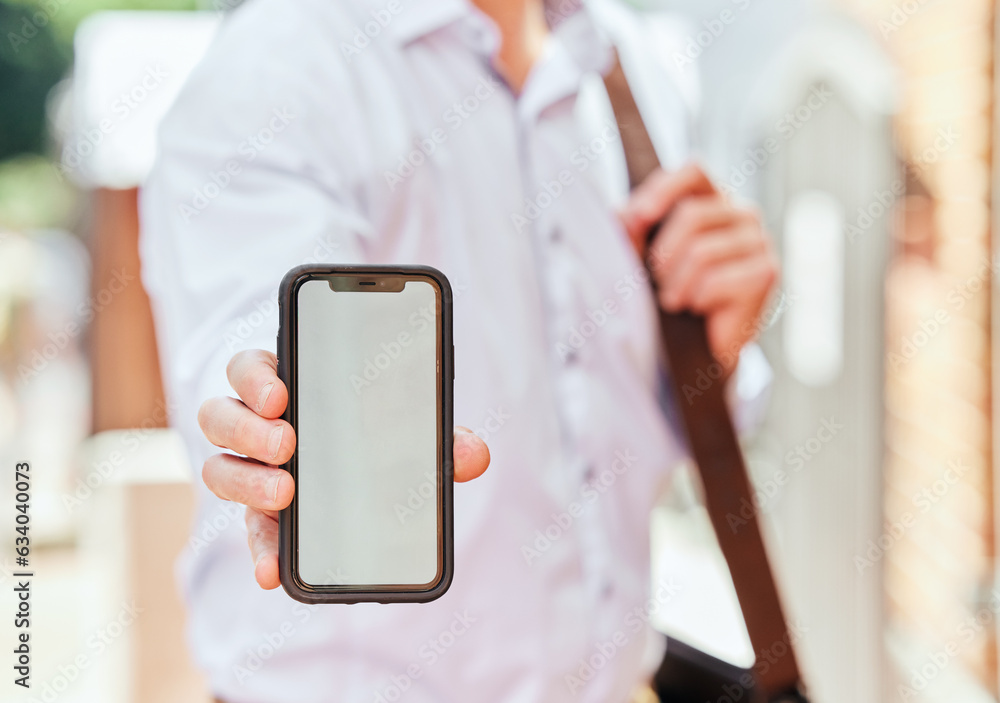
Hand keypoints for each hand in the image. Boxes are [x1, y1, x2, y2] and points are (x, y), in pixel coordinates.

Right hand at [197, 349, 490, 588]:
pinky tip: (274, 572)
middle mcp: (255, 426)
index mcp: (286, 387)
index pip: (249, 368)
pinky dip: (260, 552)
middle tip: (288, 442)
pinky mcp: (258, 516)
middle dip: (248, 428)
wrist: (365, 475)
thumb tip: (475, 455)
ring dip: (245, 480)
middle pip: (219, 415)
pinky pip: (248, 532)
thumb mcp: (405, 427)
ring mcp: (250, 471)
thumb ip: (436, 436)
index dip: (255, 378)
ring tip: (284, 492)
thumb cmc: (377, 432)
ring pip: (218, 467)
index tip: (280, 395)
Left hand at [619, 164, 778, 372]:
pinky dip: (696, 298)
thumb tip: (625, 217)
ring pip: (701, 252)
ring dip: (676, 283)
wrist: (702, 343)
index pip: (695, 172)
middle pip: (692, 214)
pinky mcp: (767, 271)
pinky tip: (698, 307)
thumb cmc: (674, 290)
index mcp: (712, 200)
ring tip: (674, 298)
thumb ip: (633, 229)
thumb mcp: (644, 255)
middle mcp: (742, 213)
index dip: (664, 189)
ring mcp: (759, 241)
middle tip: (656, 279)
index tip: (638, 217)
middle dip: (662, 253)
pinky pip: (716, 279)